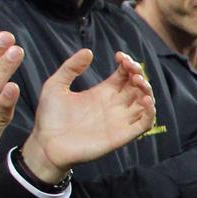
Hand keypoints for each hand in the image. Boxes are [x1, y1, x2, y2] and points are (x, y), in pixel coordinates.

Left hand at [19, 49, 154, 184]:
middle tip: (130, 68)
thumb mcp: (55, 86)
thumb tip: (88, 51)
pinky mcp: (123, 135)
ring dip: (147, 90)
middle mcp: (115, 105)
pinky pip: (145, 124)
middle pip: (138, 86)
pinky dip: (150, 112)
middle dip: (139, 74)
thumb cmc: (49, 118)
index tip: (119, 56)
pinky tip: (144, 100)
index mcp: (102, 92)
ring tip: (138, 81)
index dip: (128, 63)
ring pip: (145, 103)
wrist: (46, 145)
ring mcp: (120, 120)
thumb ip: (70, 68)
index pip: (125, 75)